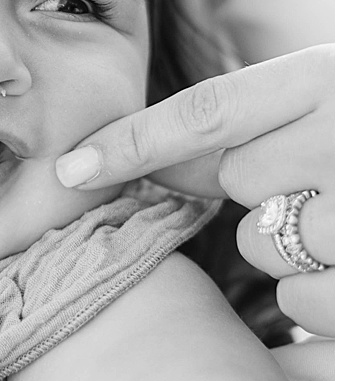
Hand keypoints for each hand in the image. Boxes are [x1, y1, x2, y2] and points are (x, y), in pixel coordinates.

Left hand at [56, 44, 332, 335]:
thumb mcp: (326, 111)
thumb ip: (251, 126)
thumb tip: (134, 158)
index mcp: (332, 79)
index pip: (210, 109)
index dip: (133, 139)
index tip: (67, 168)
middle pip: (240, 181)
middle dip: (264, 195)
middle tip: (327, 190)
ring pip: (270, 247)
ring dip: (299, 252)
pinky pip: (307, 300)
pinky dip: (327, 300)